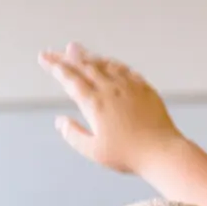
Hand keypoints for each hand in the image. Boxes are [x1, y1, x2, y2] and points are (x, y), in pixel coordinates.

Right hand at [38, 42, 183, 175]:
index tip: (45, 59)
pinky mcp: (143, 87)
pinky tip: (106, 62)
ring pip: (103, 64)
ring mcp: (129, 86)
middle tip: (53, 51)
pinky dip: (109, 62)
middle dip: (66, 57)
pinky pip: (123, 68)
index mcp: (95, 104)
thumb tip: (59, 121)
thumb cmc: (127, 155)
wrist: (161, 151)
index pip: (70, 79)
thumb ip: (73, 134)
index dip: (56, 67)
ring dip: (87, 56)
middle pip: (84, 66)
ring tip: (75, 50)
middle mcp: (111, 89)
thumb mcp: (93, 150)